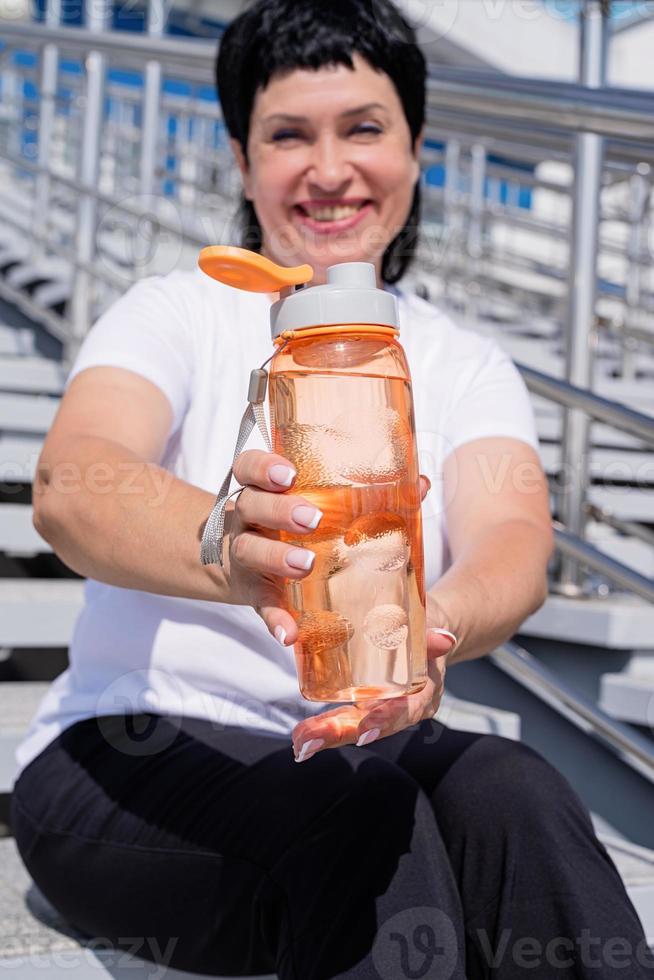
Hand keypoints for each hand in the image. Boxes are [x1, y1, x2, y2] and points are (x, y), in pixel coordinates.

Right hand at [222, 449, 431, 646]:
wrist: (249, 565)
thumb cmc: (298, 526)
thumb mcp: (322, 504)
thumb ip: (372, 493)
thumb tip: (422, 483)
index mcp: (264, 490)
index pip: (249, 467)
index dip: (263, 466)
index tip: (289, 473)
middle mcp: (248, 519)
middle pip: (251, 505)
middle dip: (279, 510)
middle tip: (311, 519)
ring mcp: (245, 555)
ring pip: (249, 550)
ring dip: (276, 558)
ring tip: (306, 565)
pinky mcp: (253, 592)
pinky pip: (261, 605)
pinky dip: (275, 619)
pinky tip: (289, 632)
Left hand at [291, 595, 456, 761]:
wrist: (428, 632)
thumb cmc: (429, 628)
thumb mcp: (434, 629)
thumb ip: (435, 637)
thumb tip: (444, 639)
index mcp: (423, 694)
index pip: (405, 711)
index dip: (385, 721)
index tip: (363, 732)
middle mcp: (401, 707)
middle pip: (370, 725)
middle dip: (339, 734)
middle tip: (308, 743)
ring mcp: (380, 707)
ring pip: (352, 724)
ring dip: (325, 734)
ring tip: (299, 742)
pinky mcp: (365, 702)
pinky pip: (344, 715)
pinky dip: (324, 725)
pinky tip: (300, 735)